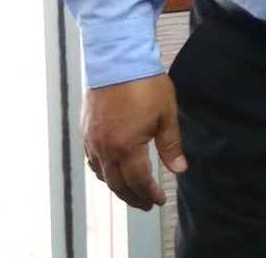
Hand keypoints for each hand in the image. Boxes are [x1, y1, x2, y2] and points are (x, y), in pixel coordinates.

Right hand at [82, 75, 185, 209]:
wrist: (117, 60)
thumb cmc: (145, 85)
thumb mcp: (166, 114)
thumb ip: (170, 145)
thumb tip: (179, 169)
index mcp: (126, 147)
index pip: (138, 181)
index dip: (149, 194)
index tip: (159, 200)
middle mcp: (105, 148)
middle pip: (117, 184)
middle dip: (132, 197)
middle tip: (145, 204)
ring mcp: (92, 140)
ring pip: (102, 174)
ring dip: (116, 186)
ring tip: (130, 191)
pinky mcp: (86, 130)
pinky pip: (92, 160)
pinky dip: (102, 170)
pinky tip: (111, 170)